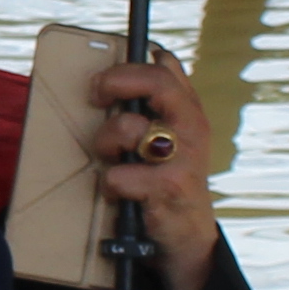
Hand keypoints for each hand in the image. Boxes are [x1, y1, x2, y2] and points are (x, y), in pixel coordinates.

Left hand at [91, 53, 222, 289]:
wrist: (188, 236)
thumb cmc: (170, 178)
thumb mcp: (175, 136)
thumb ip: (165, 100)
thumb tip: (158, 54)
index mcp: (188, 111)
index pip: (167, 68)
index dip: (132, 65)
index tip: (104, 78)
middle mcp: (191, 127)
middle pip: (158, 83)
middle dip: (118, 81)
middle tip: (97, 94)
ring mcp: (184, 157)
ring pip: (130, 128)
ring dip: (107, 140)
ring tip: (109, 156)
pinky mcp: (170, 187)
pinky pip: (121, 175)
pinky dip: (111, 183)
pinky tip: (120, 192)